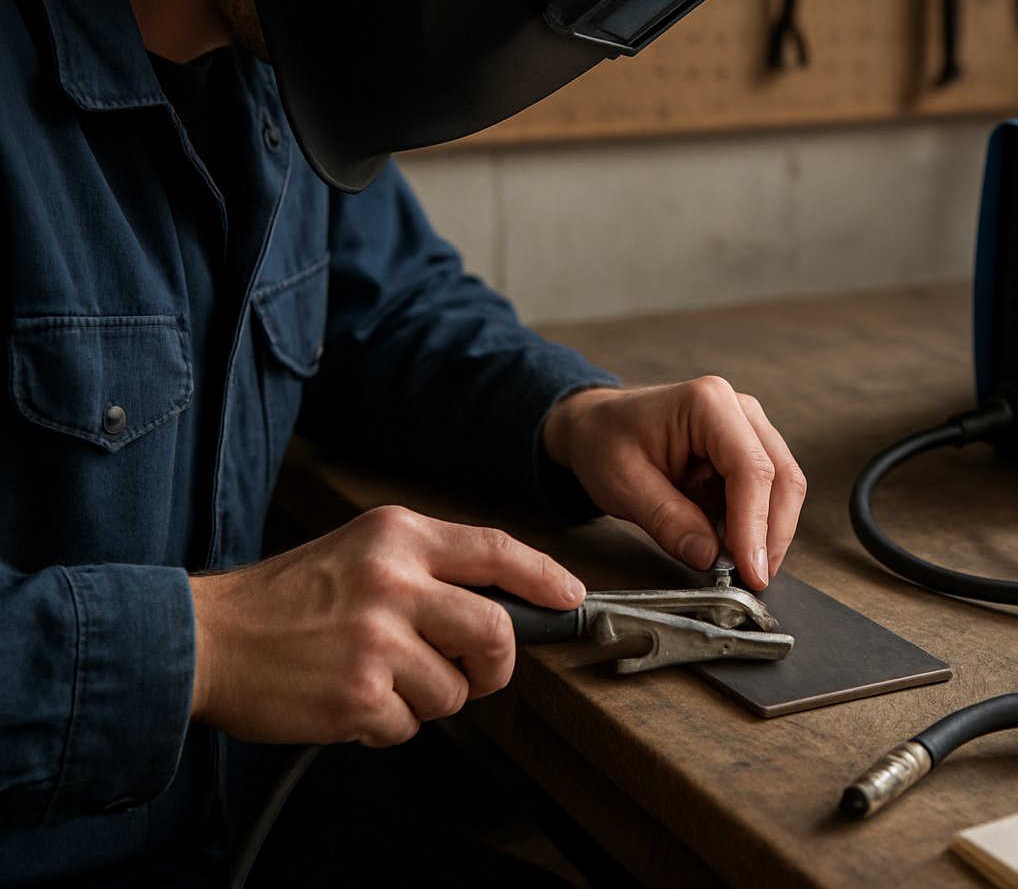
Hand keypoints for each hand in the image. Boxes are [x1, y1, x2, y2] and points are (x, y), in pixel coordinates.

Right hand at [188, 506, 583, 746]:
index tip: (570, 597)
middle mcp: (392, 581)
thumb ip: (430, 570)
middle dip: (494, 664)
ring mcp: (375, 638)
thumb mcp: (362, 552)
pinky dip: (387, 723)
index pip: (497, 551)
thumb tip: (505, 604)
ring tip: (378, 678)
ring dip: (426, 698)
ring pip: (455, 689)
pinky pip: (409, 724)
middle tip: (472, 672)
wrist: (205, 640)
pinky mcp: (357, 693)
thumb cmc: (288, 599)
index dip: (544, 578)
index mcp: (398, 536)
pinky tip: (350, 699)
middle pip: (495, 630)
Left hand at [542, 377, 807, 589]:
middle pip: (780, 476)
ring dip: (770, 532)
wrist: (597, 425)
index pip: (750, 469)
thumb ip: (667, 520)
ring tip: (745, 569)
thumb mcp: (623, 484)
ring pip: (784, 486)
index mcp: (708, 404)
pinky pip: (768, 492)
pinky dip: (759, 525)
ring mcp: (748, 429)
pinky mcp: (747, 452)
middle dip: (772, 534)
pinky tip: (738, 550)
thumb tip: (710, 557)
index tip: (750, 570)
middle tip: (754, 579)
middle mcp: (739, 409)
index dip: (755, 525)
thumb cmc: (605, 442)